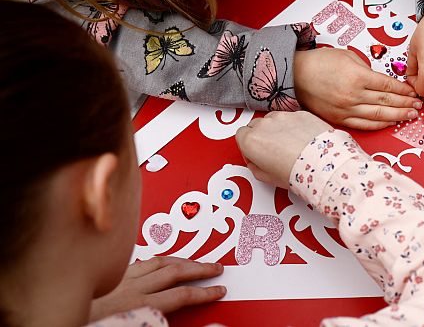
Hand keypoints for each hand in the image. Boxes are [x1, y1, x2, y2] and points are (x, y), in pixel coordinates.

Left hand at [89, 257, 224, 320]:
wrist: (50, 325)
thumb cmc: (88, 325)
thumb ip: (157, 322)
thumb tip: (181, 320)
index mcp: (138, 305)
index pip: (181, 295)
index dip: (204, 293)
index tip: (219, 290)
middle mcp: (129, 288)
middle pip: (174, 271)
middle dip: (199, 268)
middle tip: (216, 268)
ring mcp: (117, 280)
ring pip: (156, 261)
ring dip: (179, 259)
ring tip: (193, 260)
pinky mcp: (105, 278)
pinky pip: (136, 262)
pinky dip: (153, 259)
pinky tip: (155, 260)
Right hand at [235, 111, 332, 188]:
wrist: (321, 163)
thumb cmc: (296, 172)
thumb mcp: (265, 177)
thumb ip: (254, 165)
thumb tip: (256, 162)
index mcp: (251, 140)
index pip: (240, 135)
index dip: (248, 146)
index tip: (256, 154)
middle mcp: (265, 124)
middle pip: (255, 125)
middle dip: (261, 136)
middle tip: (272, 151)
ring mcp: (283, 116)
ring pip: (274, 119)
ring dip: (277, 130)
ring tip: (289, 146)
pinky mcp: (301, 113)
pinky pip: (292, 118)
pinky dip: (295, 127)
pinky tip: (302, 140)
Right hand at [293, 48, 420, 129]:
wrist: (296, 76)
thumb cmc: (321, 62)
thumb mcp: (348, 56)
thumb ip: (368, 69)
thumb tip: (384, 82)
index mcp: (357, 77)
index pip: (388, 86)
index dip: (404, 90)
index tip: (414, 92)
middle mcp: (353, 95)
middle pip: (387, 102)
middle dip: (406, 104)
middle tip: (419, 105)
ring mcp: (346, 110)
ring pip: (378, 115)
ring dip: (397, 116)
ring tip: (410, 115)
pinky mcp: (339, 119)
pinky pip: (364, 124)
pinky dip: (380, 124)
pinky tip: (391, 122)